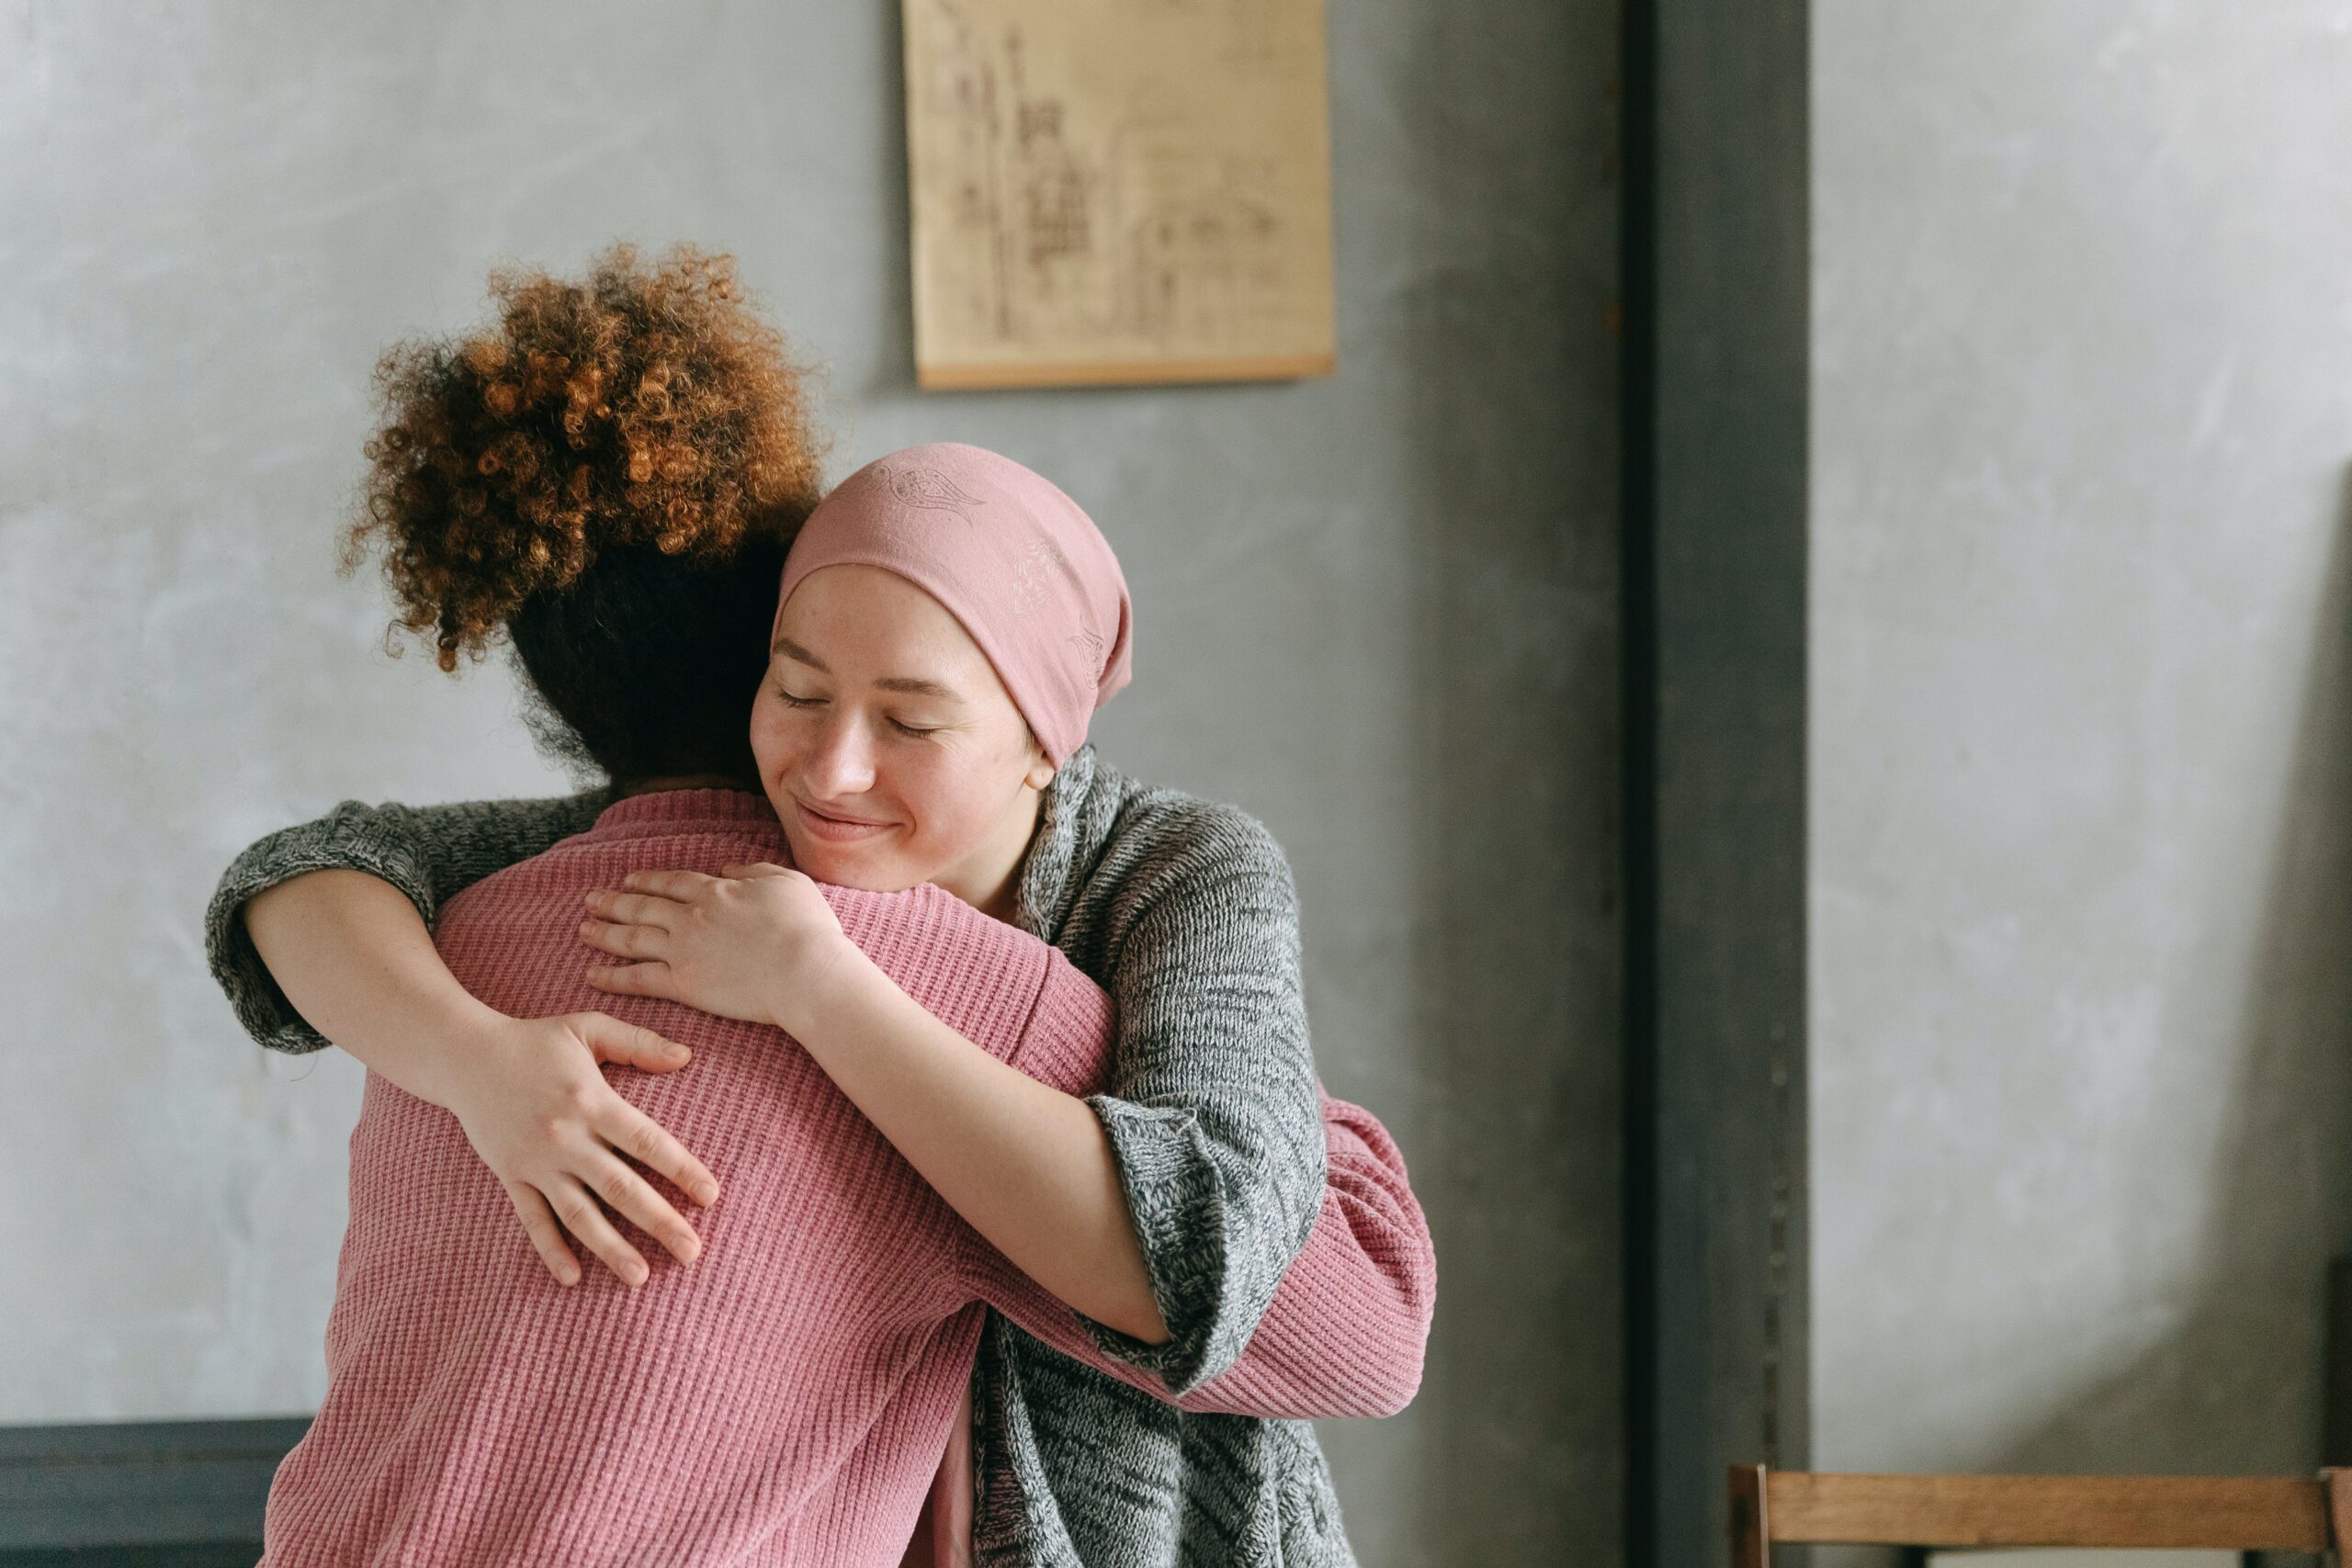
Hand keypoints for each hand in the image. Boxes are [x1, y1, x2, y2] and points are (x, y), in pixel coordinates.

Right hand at [439, 1011, 721, 1288]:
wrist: (463, 1056)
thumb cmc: (534, 1041)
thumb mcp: (588, 1027)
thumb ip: (639, 1043)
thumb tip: (687, 1056)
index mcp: (592, 1101)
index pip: (647, 1142)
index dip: (682, 1170)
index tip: (711, 1196)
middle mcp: (566, 1137)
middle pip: (620, 1187)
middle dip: (659, 1221)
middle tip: (692, 1252)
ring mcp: (536, 1162)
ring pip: (579, 1213)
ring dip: (611, 1248)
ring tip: (641, 1276)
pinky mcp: (511, 1176)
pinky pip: (532, 1219)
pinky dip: (551, 1249)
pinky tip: (572, 1278)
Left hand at [578, 863, 855, 1035]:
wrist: (805, 970)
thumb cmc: (807, 927)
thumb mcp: (787, 881)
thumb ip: (754, 870)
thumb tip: (729, 868)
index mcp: (716, 891)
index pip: (672, 882)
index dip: (648, 880)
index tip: (629, 880)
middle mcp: (691, 917)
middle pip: (642, 906)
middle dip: (614, 902)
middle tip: (591, 900)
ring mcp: (683, 951)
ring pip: (631, 939)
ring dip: (604, 933)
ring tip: (583, 930)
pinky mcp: (683, 984)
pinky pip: (638, 978)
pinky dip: (612, 976)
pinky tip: (593, 974)